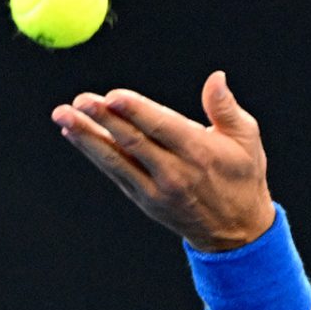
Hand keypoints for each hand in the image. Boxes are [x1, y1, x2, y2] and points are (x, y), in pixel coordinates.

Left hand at [51, 71, 273, 250]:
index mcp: (200, 153)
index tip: (113, 96)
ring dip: (87, 137)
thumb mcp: (247, 139)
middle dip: (103, 120)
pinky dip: (95, 153)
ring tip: (63, 117)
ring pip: (116, 160)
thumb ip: (225, 108)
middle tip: (79, 100)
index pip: (162, 128)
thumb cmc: (243, 177)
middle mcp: (176, 174)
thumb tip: (215, 78)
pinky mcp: (144, 200)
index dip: (136, 111)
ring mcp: (156, 190)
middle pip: (133, 142)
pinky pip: (116, 173)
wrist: (237, 232)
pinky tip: (76, 135)